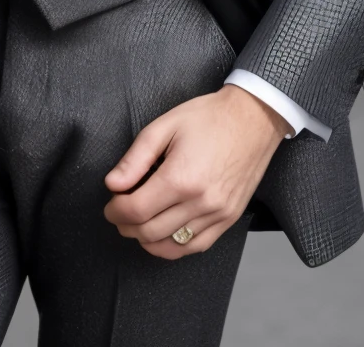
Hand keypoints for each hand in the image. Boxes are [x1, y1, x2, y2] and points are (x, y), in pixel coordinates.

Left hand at [102, 85, 290, 258]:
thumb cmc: (209, 118)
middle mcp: (200, 202)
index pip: (136, 210)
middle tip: (119, 212)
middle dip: (127, 226)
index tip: (110, 204)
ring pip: (172, 246)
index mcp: (181, 177)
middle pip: (150, 231)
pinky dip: (174, 247)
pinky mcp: (228, 219)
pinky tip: (163, 234)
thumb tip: (113, 184)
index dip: (115, 211)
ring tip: (137, 224)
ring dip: (147, 239)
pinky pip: (196, 247)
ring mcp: (217, 214)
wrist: (253, 119)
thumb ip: (135, 159)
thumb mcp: (165, 126)